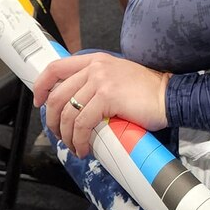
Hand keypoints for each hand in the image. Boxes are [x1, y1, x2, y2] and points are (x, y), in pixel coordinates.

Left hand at [33, 50, 170, 157]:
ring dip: (67, 136)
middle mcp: (95, 67)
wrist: (170, 96)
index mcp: (95, 60)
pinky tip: (84, 148)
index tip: (39, 103)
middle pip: (57, 96)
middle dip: (53, 121)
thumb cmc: (147, 92)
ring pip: (68, 113)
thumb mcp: (117, 77)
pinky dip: (80, 140)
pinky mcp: (108, 97)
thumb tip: (75, 105)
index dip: (41, 87)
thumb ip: (96, 82)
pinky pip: (83, 124)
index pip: (56, 68)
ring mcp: (101, 81)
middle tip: (60, 136)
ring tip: (75, 147)